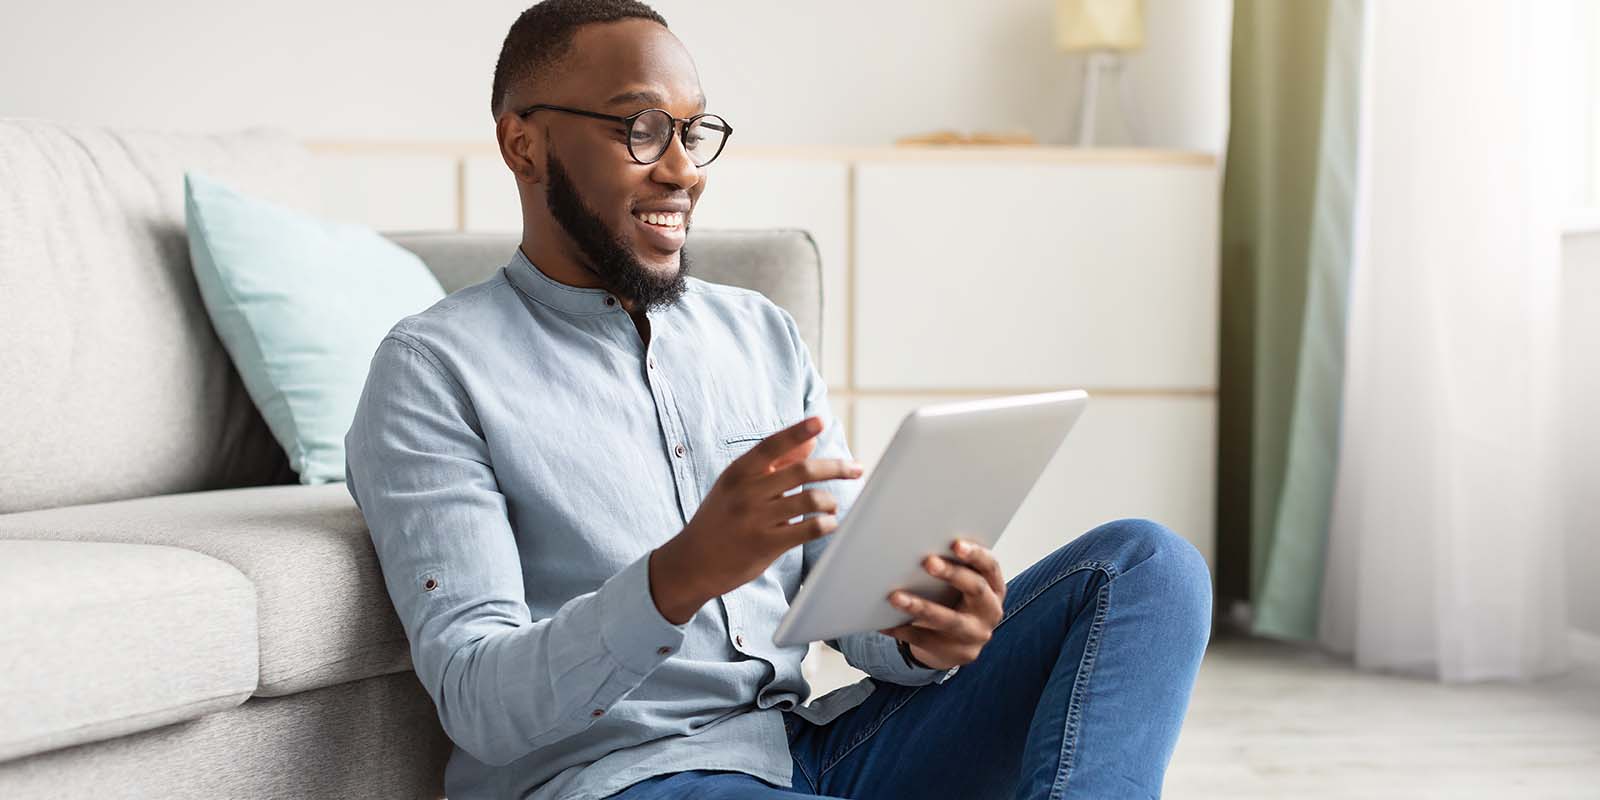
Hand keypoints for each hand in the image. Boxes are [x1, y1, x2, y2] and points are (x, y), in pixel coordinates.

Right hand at [650, 416, 862, 622]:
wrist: (692, 563)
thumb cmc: (721, 519)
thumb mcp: (738, 486)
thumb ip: (773, 464)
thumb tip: (809, 440)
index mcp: (738, 472)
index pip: (772, 445)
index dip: (797, 431)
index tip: (820, 421)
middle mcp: (746, 492)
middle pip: (801, 470)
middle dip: (835, 467)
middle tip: (855, 468)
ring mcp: (755, 519)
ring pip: (810, 499)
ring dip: (830, 501)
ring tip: (832, 506)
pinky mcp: (765, 545)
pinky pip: (807, 529)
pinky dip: (826, 524)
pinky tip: (828, 524)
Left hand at [878, 539, 1005, 669]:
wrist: (957, 644)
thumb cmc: (956, 602)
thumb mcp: (963, 585)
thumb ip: (954, 567)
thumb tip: (918, 542)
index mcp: (994, 587)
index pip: (990, 566)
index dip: (976, 554)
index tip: (956, 544)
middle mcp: (990, 611)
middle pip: (975, 589)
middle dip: (951, 574)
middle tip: (928, 561)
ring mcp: (974, 635)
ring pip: (948, 620)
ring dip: (920, 607)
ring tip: (895, 597)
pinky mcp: (955, 653)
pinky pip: (925, 640)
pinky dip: (903, 629)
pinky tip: (884, 622)